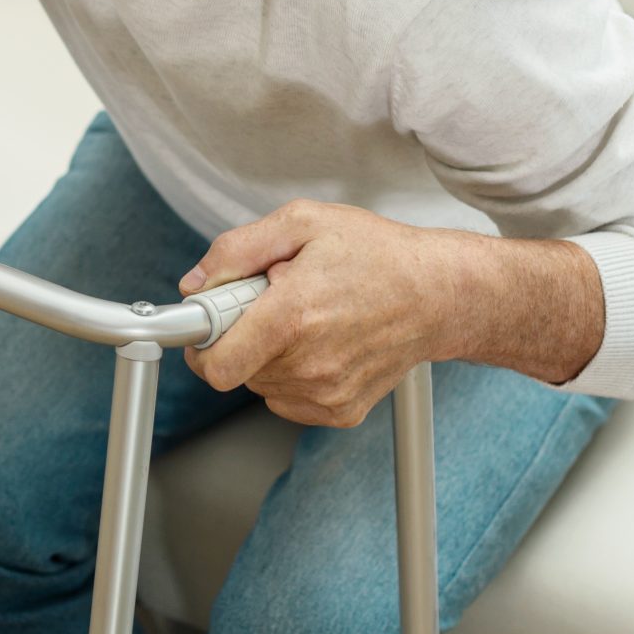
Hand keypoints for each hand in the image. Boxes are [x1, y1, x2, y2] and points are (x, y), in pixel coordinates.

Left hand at [180, 203, 484, 427]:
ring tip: (307, 315)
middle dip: (243, 333)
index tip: (208, 320)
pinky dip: (292, 372)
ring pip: (261, 383)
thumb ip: (237, 250)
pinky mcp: (342, 411)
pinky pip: (288, 398)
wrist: (439, 295)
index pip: (215, 365)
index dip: (200, 341)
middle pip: (235, 368)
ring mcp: (327, 393)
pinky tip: (321, 340)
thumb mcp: (302, 222)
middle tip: (275, 300)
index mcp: (292, 316)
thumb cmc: (376, 254)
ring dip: (269, 353)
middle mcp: (309, 364)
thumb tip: (195, 284)